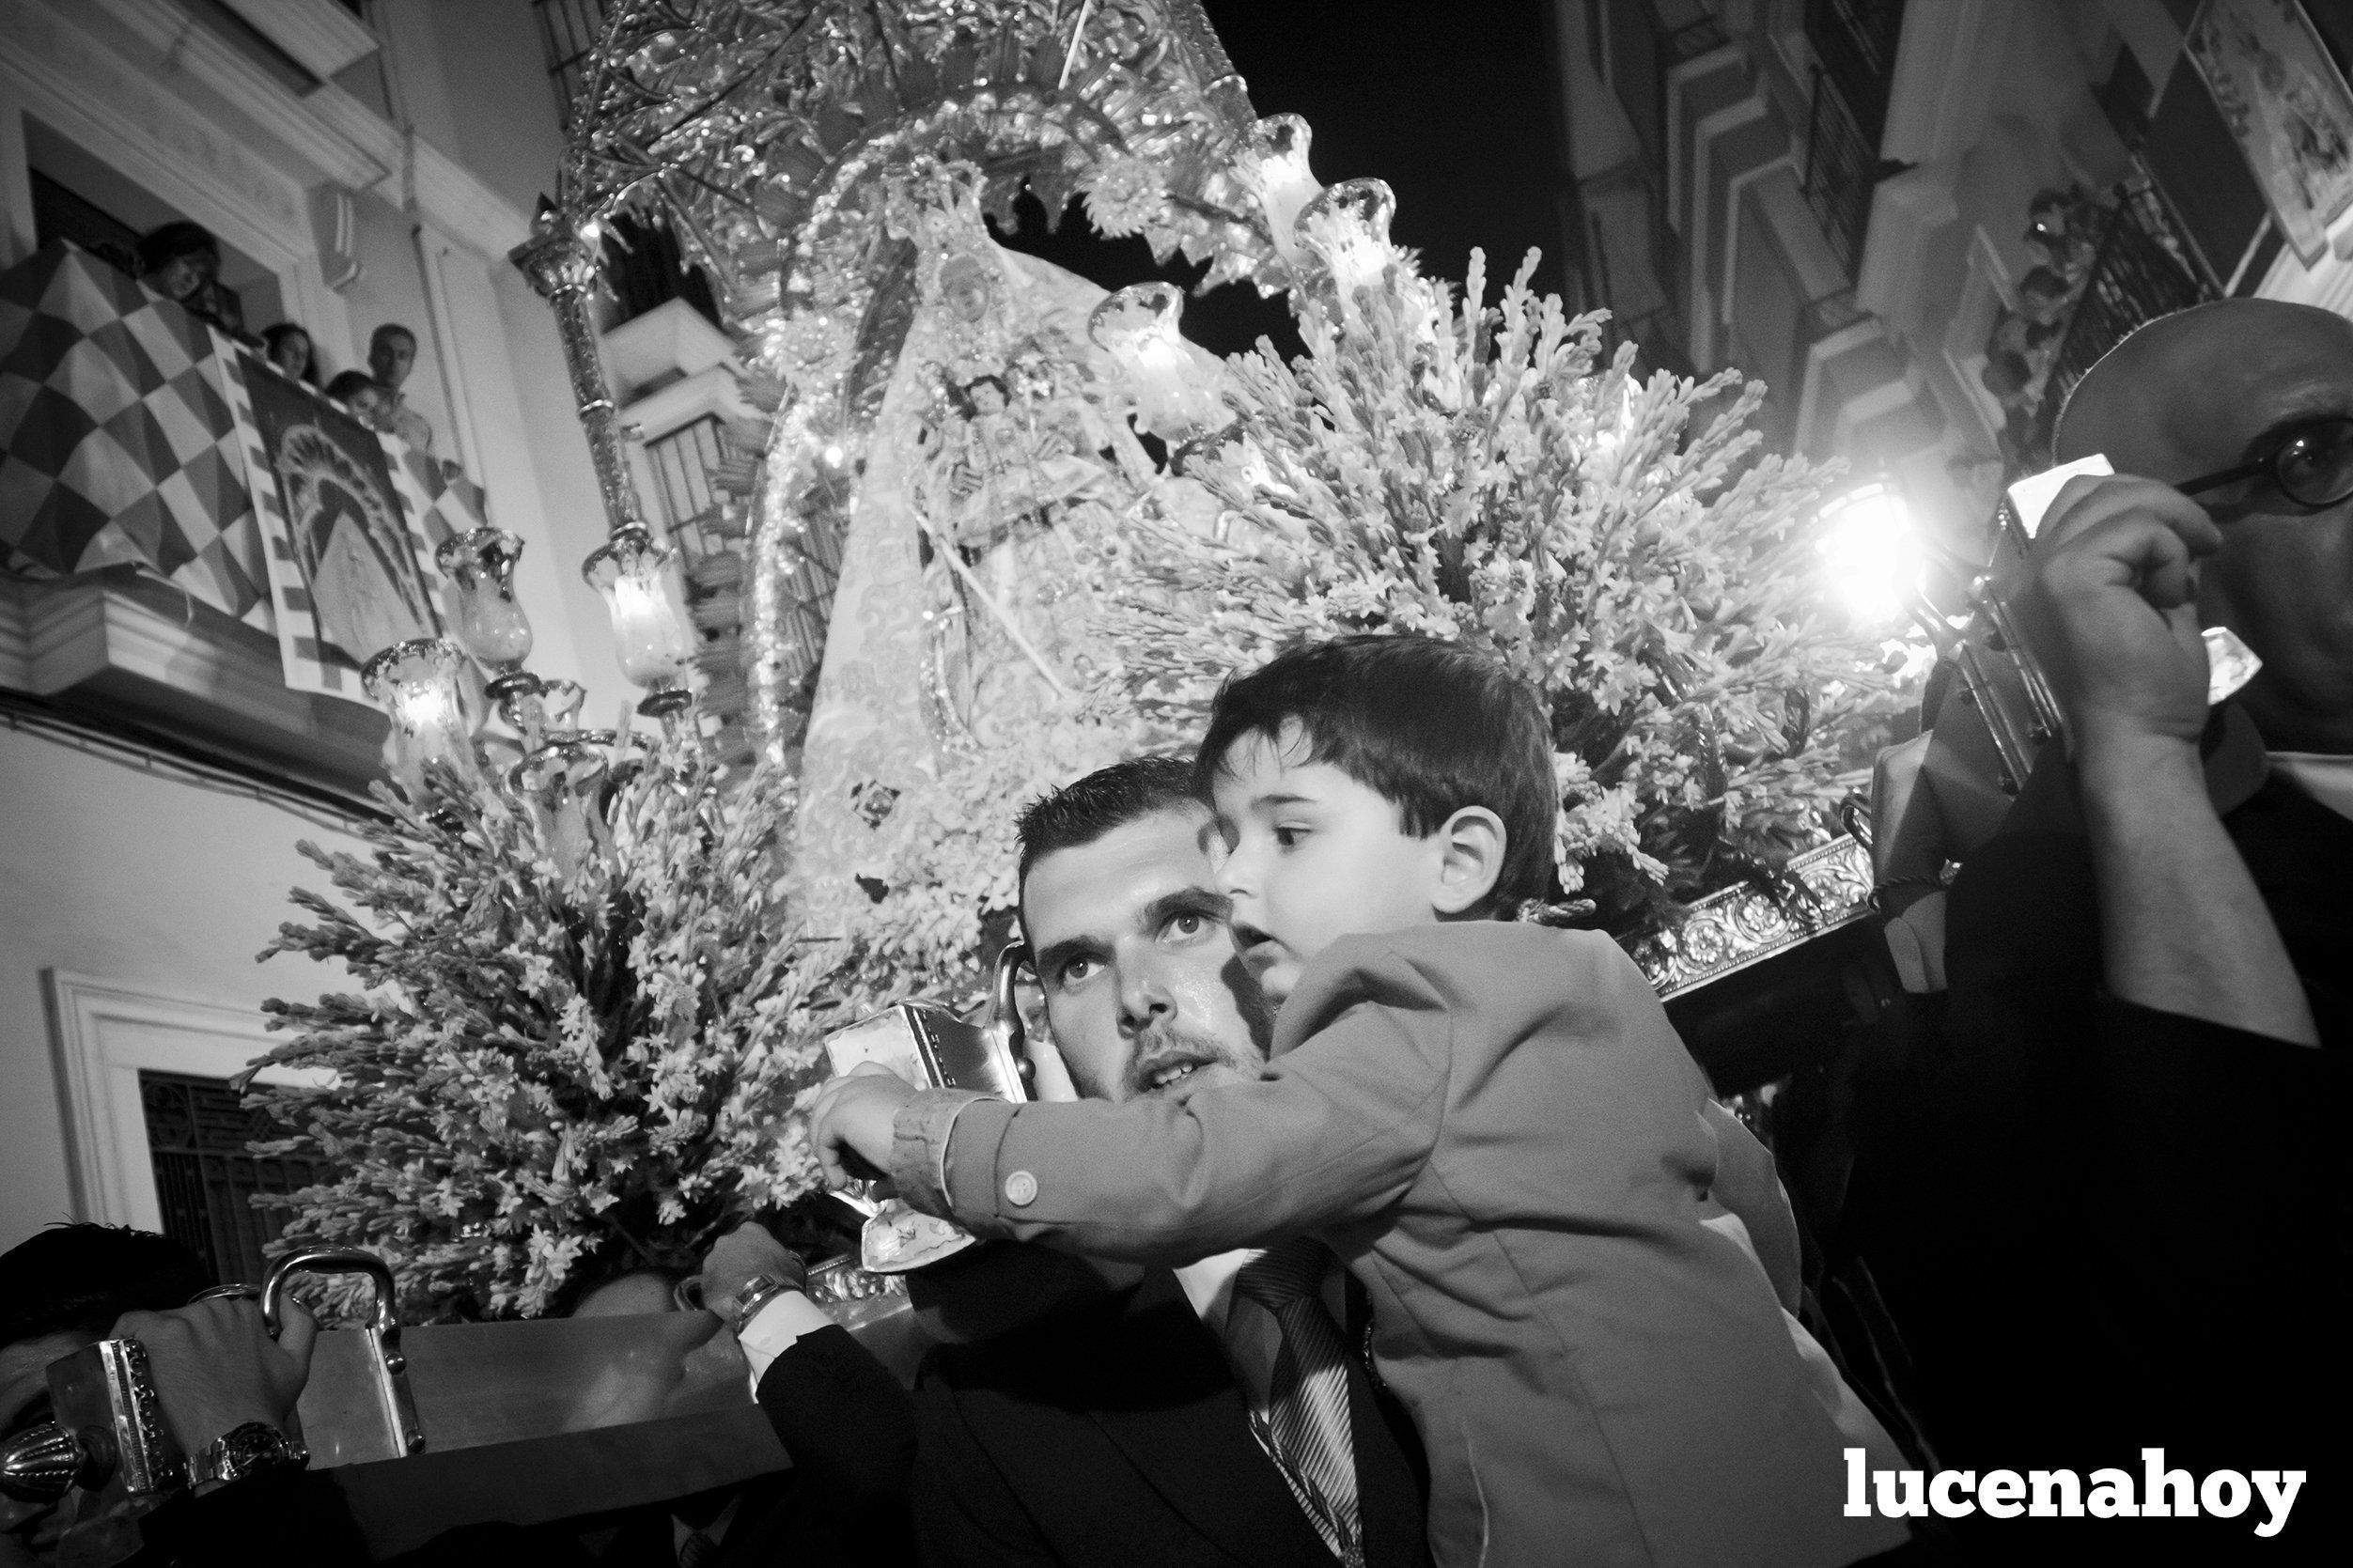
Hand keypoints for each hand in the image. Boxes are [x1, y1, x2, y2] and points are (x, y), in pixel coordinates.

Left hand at [111, 1296, 315, 1454]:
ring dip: (159, 1344)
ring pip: (163, 1324)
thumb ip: (301, 1325)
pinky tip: (120, 1352)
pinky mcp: (163, 1335)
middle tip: (184, 1375)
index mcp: (248, 1314)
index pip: (219, 1317)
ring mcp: (190, 1321)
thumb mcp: (298, 1365)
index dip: (211, 1341)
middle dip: (186, 1341)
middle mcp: (219, 1309)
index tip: (205, 1366)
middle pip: (190, 1318)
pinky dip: (124, 1333)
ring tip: (157, 1376)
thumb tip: (286, 1298)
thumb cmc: (265, 1405)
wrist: (236, 1433)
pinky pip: (133, 1322)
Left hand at [698, 1221, 803, 1320]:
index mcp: (749, 1230)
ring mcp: (711, 1260)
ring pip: (717, 1268)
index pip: (751, 1235)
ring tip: (738, 1293)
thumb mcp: (790, 1262)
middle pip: (730, 1249)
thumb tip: (781, 1265)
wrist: (761, 1298)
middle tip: (749, 1278)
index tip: (762, 1263)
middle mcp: (726, 1240)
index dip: (756, 1251)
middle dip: (736, 1261)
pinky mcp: (703, 1281)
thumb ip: (780, 1258)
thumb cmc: (781, 1276)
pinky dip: (719, 1294)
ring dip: (725, 1277)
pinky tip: (730, 1304)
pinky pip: (712, 1287)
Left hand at [808, 1063, 917, 1189]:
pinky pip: (824, 1140)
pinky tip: (840, 1182)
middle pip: (832, 1091)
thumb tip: (876, 1193)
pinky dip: (828, 1163)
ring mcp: (852, 1094)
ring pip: (821, 1115)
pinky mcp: (840, 1114)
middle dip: (826, 1118)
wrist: (932, 1138)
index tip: (847, 1124)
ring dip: (823, 1143)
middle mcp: (868, 1081)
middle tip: (832, 1149)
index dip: (847, 1095)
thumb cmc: (929, 1140)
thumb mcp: (909, 1146)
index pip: (861, 1074)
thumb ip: (888, 1163)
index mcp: (888, 1082)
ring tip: (834, 1170)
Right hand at [2022, 474, 2220, 750]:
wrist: (2134, 735)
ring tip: (2181, 578)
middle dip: (2159, 502)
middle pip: (2092, 486)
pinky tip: (2164, 598)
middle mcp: (2029, 568)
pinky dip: (2170, 555)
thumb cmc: (2145, 688)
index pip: (2077, 499)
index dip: (2136, 503)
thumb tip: (2175, 520)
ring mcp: (2042, 570)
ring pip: (2118, 499)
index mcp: (2041, 577)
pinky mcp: (2067, 575)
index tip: (2184, 543)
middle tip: (2202, 544)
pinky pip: (2139, 529)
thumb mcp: (2150, 602)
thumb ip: (2147, 558)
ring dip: (2170, 528)